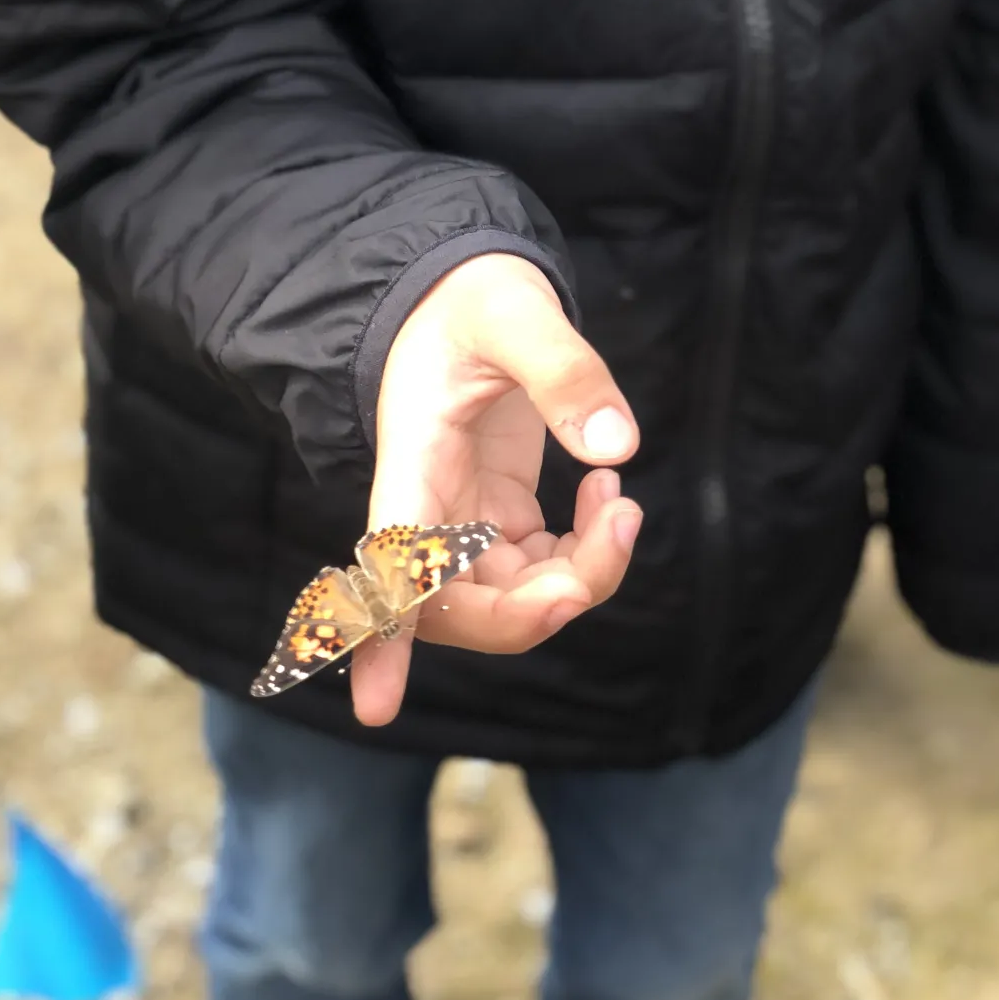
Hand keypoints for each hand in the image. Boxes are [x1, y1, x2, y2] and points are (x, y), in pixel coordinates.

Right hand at [350, 253, 642, 724]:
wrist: (457, 288)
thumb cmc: (469, 295)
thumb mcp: (515, 310)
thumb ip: (563, 371)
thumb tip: (618, 450)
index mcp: (412, 460)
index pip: (390, 562)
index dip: (381, 637)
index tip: (376, 711)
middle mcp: (427, 506)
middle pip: (460, 609)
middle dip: (544, 605)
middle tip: (621, 525)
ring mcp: (460, 519)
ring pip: (509, 602)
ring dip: (581, 578)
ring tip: (622, 502)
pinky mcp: (495, 515)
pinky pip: (538, 575)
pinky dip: (587, 556)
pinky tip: (608, 494)